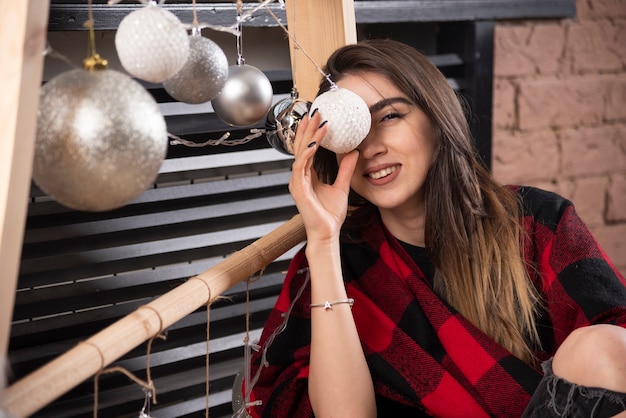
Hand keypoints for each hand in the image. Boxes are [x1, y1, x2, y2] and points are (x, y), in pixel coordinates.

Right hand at [289, 110, 358, 242]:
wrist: (327, 233)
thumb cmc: (330, 214)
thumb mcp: (342, 186)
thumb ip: (345, 169)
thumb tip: (354, 152)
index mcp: (308, 175)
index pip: (307, 149)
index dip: (311, 133)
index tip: (319, 118)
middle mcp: (300, 176)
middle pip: (301, 147)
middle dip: (308, 129)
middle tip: (315, 112)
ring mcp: (297, 182)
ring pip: (300, 154)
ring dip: (309, 138)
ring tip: (318, 124)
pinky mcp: (298, 190)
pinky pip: (300, 168)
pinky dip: (306, 155)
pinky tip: (313, 145)